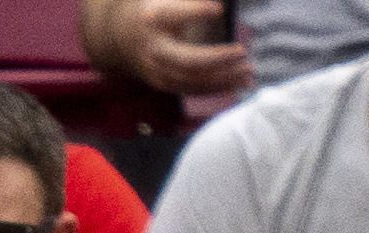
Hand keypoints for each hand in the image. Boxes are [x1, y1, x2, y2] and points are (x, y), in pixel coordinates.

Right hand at [126, 0, 250, 92]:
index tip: (219, 10)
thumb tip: (221, 8)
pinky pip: (191, 89)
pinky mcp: (163, 83)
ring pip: (191, 80)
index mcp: (153, 18)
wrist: (121, 36)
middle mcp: (153, 49)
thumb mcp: (169, 0)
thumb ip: (192, 4)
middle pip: (185, 60)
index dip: (195, 12)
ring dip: (221, 79)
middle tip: (242, 51)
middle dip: (216, 59)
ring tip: (247, 71)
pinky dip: (216, 88)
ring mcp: (156, 70)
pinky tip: (237, 83)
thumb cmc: (157, 11)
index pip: (172, 15)